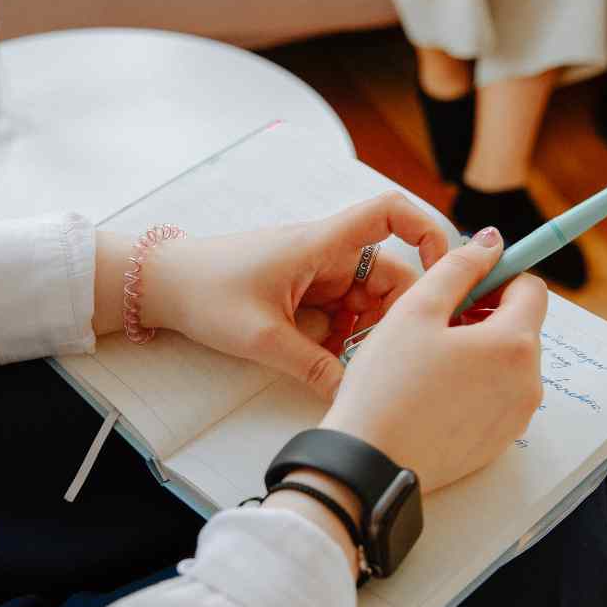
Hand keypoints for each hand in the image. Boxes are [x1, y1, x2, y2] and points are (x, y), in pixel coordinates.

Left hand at [124, 193, 448, 400]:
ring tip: (345, 363)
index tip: (444, 272)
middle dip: (390, 316)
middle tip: (380, 356)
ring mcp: (314, 273)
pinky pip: (339, 313)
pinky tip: (326, 360)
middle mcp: (325, 253)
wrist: (162, 285)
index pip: (389, 213)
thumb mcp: (262, 337)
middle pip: (387, 274)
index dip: (427, 231)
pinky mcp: (301, 292)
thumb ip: (312, 366)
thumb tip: (351, 393)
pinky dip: (340, 336)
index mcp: (321, 244)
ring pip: (363, 300)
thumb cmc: (206, 292)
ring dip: (363, 332)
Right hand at [321, 227, 547, 493]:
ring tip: (427, 362)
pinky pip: (495, 398)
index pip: (530, 289)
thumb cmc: (386, 385)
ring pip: (505, 364)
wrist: (369, 461)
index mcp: (514, 344)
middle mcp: (527, 383)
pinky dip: (472, 385)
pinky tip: (431, 393)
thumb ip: (458, 267)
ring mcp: (515, 417)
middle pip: (519, 327)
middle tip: (432, 325)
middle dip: (483, 316)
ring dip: (476, 351)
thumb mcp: (415, 310)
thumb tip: (490, 242)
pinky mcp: (497, 443)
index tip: (462, 284)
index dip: (496, 276)